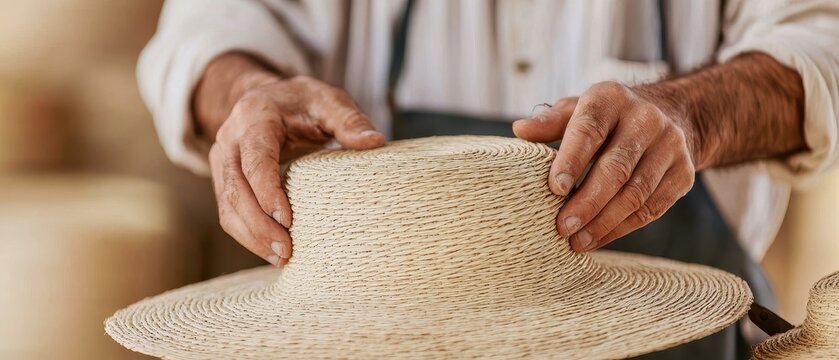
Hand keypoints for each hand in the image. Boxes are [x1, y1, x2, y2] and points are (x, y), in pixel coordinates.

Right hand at [198, 56, 384, 265]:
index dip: (267, 191)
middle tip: (287, 251)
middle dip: (259, 225)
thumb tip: (375, 142)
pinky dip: (248, 236)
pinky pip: (229, 213)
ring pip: (228, 206)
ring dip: (252, 237)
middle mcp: (230, 140)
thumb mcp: (327, 100)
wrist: (267, 98)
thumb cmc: (301, 102)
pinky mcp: (224, 181)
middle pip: (236, 189)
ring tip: (282, 258)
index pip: (255, 159)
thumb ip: (349, 120)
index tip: (287, 219)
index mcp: (254, 118)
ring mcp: (222, 162)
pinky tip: (271, 252)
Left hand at [513, 81, 696, 251]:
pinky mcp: (684, 173)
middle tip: (562, 227)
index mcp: (611, 98)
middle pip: (615, 168)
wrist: (669, 115)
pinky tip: (598, 239)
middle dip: (587, 202)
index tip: (555, 190)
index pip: (590, 130)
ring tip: (577, 241)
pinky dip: (622, 228)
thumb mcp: (577, 110)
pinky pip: (651, 208)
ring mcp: (670, 146)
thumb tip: (520, 130)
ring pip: (635, 193)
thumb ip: (550, 123)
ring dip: (604, 222)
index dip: (571, 161)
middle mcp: (646, 119)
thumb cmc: (606, 119)